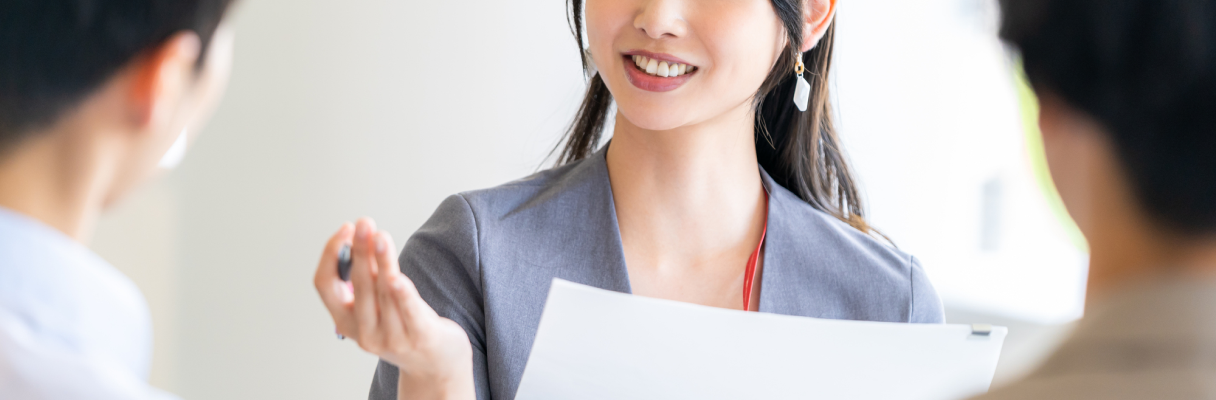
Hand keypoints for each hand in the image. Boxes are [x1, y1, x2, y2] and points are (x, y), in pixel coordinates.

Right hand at [314, 218, 474, 399]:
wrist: (436, 363)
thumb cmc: (405, 326)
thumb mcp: (378, 305)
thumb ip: (368, 278)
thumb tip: (364, 238)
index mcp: (345, 322)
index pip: (325, 285)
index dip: (331, 255)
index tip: (346, 230)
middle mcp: (365, 333)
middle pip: (358, 285)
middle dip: (360, 251)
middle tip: (363, 224)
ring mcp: (392, 338)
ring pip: (384, 292)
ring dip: (383, 261)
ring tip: (381, 237)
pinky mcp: (419, 338)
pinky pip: (408, 310)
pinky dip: (402, 293)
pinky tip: (397, 277)